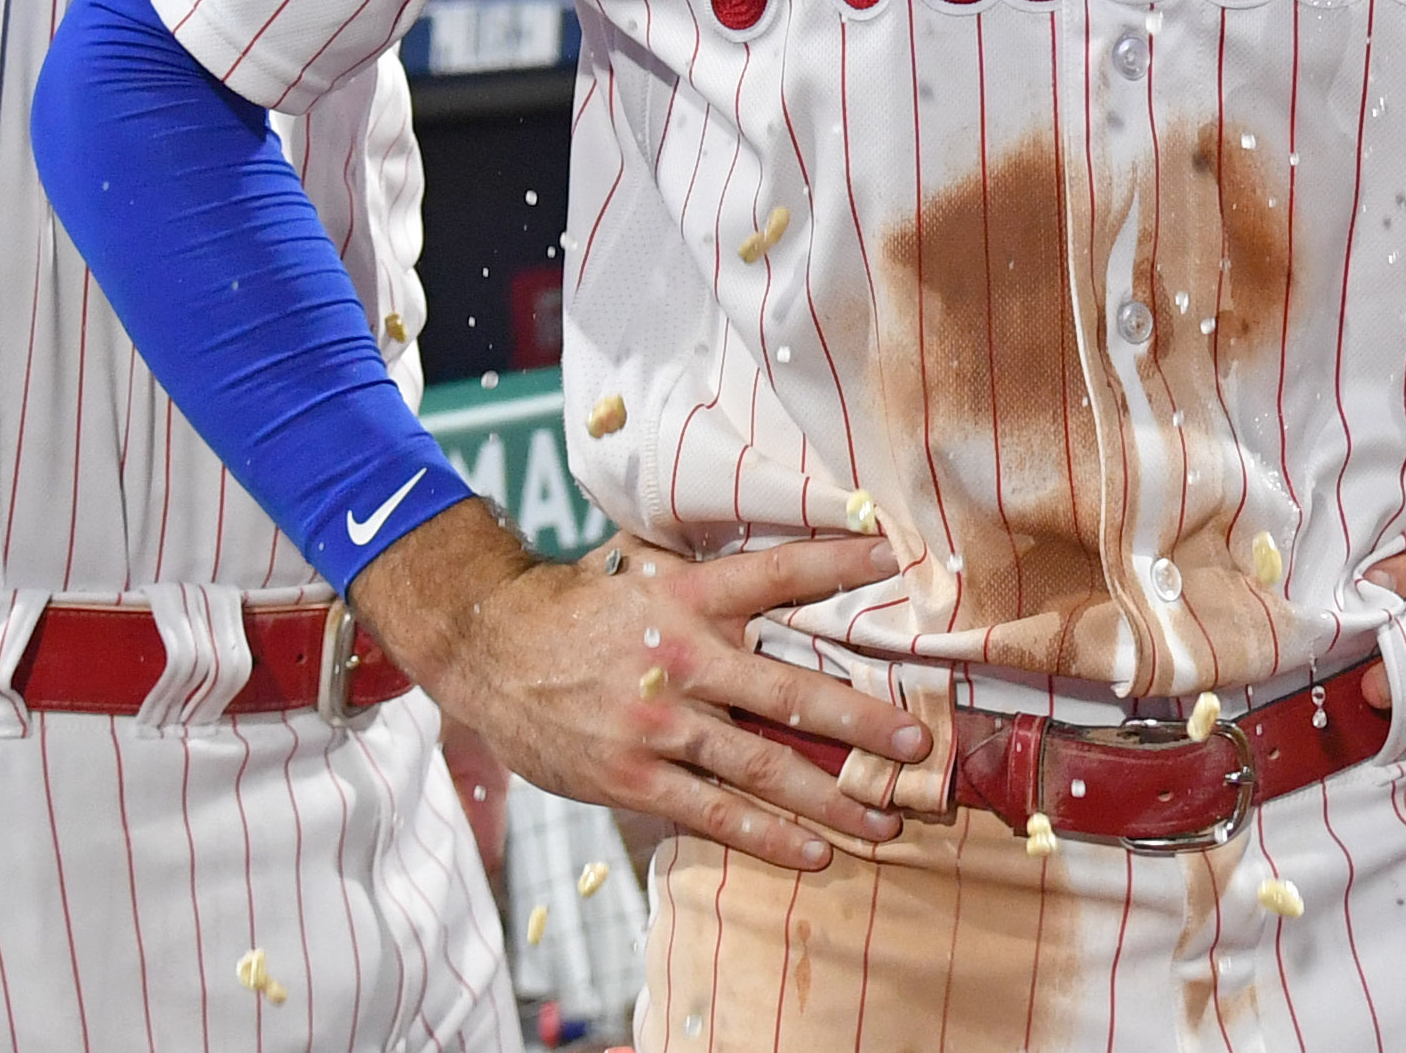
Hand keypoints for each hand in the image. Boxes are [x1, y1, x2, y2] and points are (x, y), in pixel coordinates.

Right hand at [360, 502, 928, 872]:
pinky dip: (768, 835)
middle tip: (915, 745)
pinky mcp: (632, 776)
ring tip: (884, 820)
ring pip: (762, 765)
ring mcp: (658, 724)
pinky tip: (813, 851)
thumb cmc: (579, 612)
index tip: (897, 554)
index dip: (838, 561)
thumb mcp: (645, 578)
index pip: (776, 573)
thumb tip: (782, 584)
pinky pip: (713, 813)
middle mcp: (682, 658)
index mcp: (688, 598)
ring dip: (830, 798)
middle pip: (789, 691)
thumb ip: (711, 590)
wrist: (490, 649)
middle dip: (861, 723)